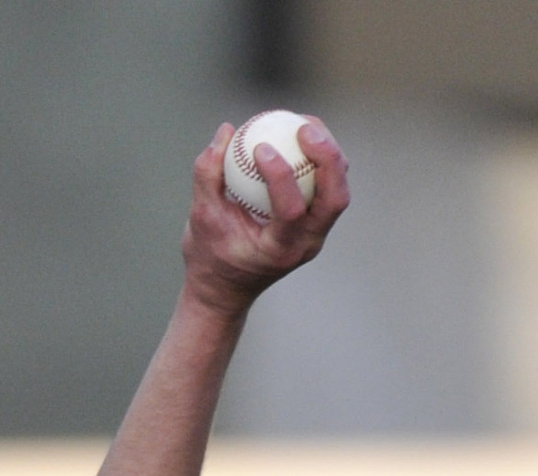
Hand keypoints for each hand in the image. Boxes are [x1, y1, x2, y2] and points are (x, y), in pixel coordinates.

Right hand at [181, 117, 349, 316]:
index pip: (291, 211)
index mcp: (279, 251)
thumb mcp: (199, 217)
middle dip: (326, 158)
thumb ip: (208, 174)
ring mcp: (316, 234)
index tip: (259, 147)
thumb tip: (226, 130)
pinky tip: (300, 134)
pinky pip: (329, 184)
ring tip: (303, 124)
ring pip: (338, 189)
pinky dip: (320, 157)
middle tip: (303, 128)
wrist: (224, 288)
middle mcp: (306, 244)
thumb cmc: (209, 255)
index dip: (280, 174)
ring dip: (328, 152)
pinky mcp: (317, 222)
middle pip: (334, 198)